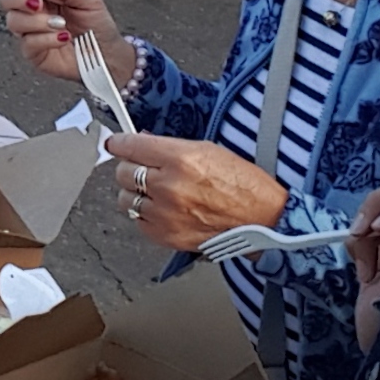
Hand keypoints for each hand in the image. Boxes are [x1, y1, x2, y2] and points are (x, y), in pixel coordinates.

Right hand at [2, 0, 133, 86]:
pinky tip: (63, 38)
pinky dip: (46, 39)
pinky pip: (27, 43)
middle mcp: (33, 9)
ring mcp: (30, 31)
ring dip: (38, 22)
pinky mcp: (32, 52)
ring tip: (62, 24)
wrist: (106, 54)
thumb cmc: (97, 25)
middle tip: (38, 3)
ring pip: (14, 21)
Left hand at [108, 133, 289, 253]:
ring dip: (136, 192)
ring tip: (154, 191)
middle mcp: (169, 186)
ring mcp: (166, 214)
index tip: (116, 143)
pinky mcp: (166, 236)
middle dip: (131, 167)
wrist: (262, 219)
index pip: (130, 146)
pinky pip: (138, 221)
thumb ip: (171, 147)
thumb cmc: (243, 185)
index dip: (120, 143)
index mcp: (181, 159)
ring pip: (126, 198)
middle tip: (142, 167)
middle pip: (123, 173)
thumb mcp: (208, 150)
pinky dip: (145, 215)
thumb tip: (143, 143)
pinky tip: (161, 209)